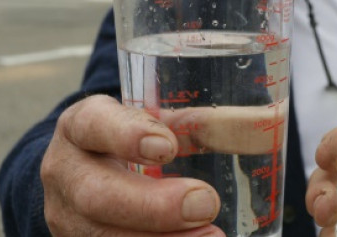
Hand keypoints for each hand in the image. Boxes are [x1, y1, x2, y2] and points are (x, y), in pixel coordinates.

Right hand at [40, 94, 224, 235]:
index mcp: (82, 125)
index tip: (168, 147)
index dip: (127, 136)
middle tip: (206, 204)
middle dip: (153, 206)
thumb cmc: (136, 141)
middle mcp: (65, 173)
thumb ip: (207, 123)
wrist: (89, 172)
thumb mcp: (159, 123)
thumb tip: (271, 117)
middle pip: (96, 195)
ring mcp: (66, 219)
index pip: (94, 124)